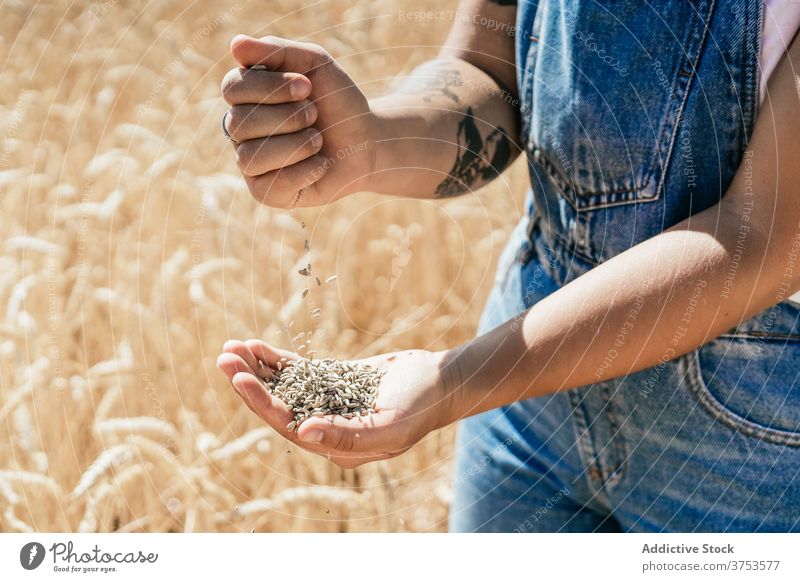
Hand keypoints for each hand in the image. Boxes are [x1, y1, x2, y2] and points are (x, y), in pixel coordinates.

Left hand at [216, 340, 456, 467]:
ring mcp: (327, 403)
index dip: (260, 402)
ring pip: (282, 388)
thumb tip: (303, 433)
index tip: (239, 377)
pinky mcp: (331, 382)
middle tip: (224, 358)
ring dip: (256, 369)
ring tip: (230, 348)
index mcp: (335, 447)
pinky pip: (296, 373)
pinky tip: (255, 345)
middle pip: (276, 406)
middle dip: (249, 382)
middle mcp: (325, 428)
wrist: (441, 380)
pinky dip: (275, 360)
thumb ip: (348, 436)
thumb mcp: (390, 425)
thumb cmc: (421, 406)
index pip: (286, 425)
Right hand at [221, 35, 377, 206]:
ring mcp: (251, 164)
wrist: (367, 140)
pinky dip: (304, 170)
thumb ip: (276, 50)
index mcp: (245, 96)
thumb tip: (235, 44)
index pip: (232, 88)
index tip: (306, 85)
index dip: (270, 87)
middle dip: (287, 117)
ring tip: (318, 140)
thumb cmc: (337, 101)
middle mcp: (240, 130)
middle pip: (239, 123)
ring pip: (249, 157)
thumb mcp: (314, 64)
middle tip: (315, 114)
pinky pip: (271, 184)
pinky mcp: (267, 192)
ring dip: (295, 145)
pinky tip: (321, 163)